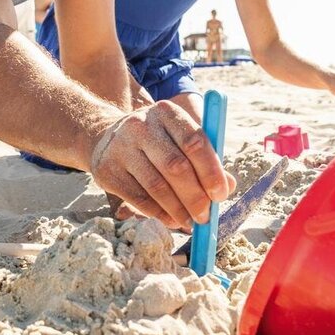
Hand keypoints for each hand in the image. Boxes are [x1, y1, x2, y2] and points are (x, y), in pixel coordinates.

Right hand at [88, 101, 234, 230]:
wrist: (107, 139)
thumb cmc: (156, 142)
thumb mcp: (178, 139)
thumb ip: (205, 159)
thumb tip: (227, 186)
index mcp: (166, 112)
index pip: (194, 141)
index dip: (211, 171)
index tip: (221, 194)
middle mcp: (140, 125)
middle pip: (176, 166)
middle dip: (195, 196)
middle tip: (206, 216)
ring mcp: (120, 147)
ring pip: (157, 186)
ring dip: (179, 210)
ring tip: (191, 222)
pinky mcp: (107, 170)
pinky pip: (139, 198)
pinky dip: (160, 214)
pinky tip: (172, 220)